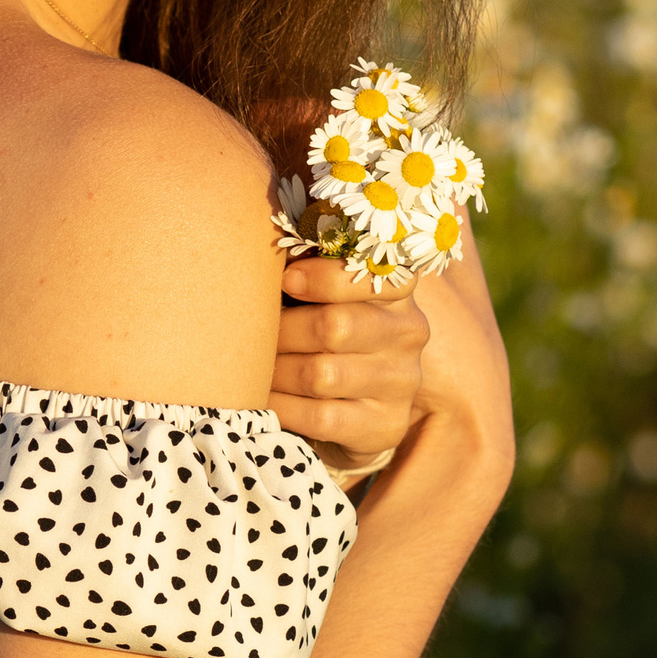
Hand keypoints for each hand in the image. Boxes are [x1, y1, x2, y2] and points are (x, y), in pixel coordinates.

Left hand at [271, 239, 513, 496]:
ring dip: (275, 371)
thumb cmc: (317, 330)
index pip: (376, 273)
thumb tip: (257, 232)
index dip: (328, 277)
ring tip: (247, 367)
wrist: (347, 405)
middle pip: (336, 326)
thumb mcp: (317, 293)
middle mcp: (409, 332)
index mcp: (395, 289)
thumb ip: (303, 262)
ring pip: (323, 373)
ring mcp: (402, 382)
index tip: (287, 276)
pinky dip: (283, 408)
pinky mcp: (385, 426)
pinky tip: (263, 401)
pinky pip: (323, 416)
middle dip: (282, 331)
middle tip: (247, 334)